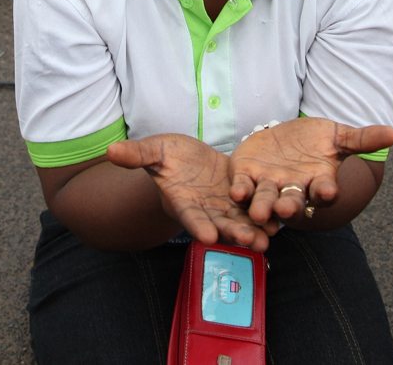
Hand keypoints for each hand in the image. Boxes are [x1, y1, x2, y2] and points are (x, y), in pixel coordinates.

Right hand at [106, 134, 278, 249]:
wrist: (188, 160)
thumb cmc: (167, 156)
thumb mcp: (154, 150)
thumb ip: (137, 154)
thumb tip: (110, 151)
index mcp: (183, 202)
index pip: (190, 217)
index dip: (198, 226)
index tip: (207, 236)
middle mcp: (205, 211)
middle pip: (220, 225)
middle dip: (234, 233)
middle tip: (248, 241)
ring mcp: (225, 207)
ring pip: (240, 222)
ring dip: (254, 231)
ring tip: (268, 238)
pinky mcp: (241, 198)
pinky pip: (254, 209)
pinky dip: (266, 216)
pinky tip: (282, 220)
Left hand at [229, 118, 392, 223]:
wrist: (284, 137)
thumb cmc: (314, 141)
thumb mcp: (337, 136)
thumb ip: (362, 138)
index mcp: (318, 182)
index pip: (324, 191)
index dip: (325, 192)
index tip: (327, 191)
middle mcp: (293, 190)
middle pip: (293, 202)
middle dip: (290, 206)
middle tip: (287, 209)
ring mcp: (269, 187)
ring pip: (266, 200)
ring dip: (263, 206)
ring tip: (260, 212)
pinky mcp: (246, 178)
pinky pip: (243, 187)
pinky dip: (241, 190)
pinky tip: (238, 190)